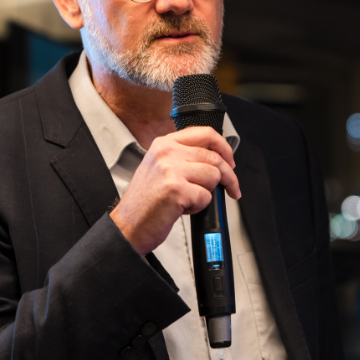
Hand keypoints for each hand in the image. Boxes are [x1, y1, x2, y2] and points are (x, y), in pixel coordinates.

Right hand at [110, 127, 240, 255]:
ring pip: (213, 176)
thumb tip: (214, 158)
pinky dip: (199, 206)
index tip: (230, 161)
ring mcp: (171, 170)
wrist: (128, 225)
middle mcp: (167, 153)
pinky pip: (206, 197)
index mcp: (164, 144)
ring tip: (189, 199)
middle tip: (231, 188)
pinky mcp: (177, 190)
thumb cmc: (144, 202)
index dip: (224, 147)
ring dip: (207, 192)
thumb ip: (182, 157)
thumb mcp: (158, 167)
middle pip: (214, 157)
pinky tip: (183, 208)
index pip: (205, 133)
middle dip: (228, 176)